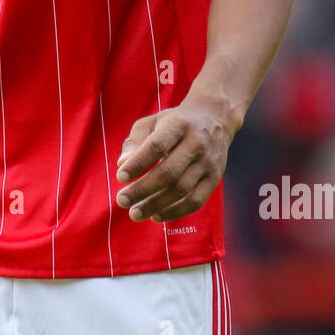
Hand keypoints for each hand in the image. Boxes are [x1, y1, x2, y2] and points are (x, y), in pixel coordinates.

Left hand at [115, 96, 235, 222]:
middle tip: (122, 200)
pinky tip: (155, 216)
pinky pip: (195, 201)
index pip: (157, 146)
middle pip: (169, 172)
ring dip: (156, 204)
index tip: (120, 177)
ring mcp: (208, 163)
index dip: (138, 163)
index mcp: (178, 125)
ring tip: (135, 213)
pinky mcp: (214, 179)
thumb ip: (135, 141)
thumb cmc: (174, 123)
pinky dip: (175, 212)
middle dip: (143, 189)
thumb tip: (122, 163)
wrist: (214, 119)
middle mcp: (196, 143)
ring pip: (181, 190)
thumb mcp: (152, 122)